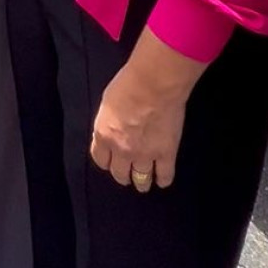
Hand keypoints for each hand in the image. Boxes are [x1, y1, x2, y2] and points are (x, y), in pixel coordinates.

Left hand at [90, 41, 195, 190]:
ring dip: (141, 182)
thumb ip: (108, 122)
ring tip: (143, 182)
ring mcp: (145, 154)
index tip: (110, 161)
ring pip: (141, 179)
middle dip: (122, 175)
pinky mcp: (166, 154)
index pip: (100, 159)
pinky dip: (163, 179)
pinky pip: (165, 175)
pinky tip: (162, 179)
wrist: (153, 84)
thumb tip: (112, 130)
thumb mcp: (107, 104)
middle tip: (126, 174)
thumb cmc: (128, 85)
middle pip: (120, 173)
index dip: (106, 161)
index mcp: (104, 135)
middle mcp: (122, 150)